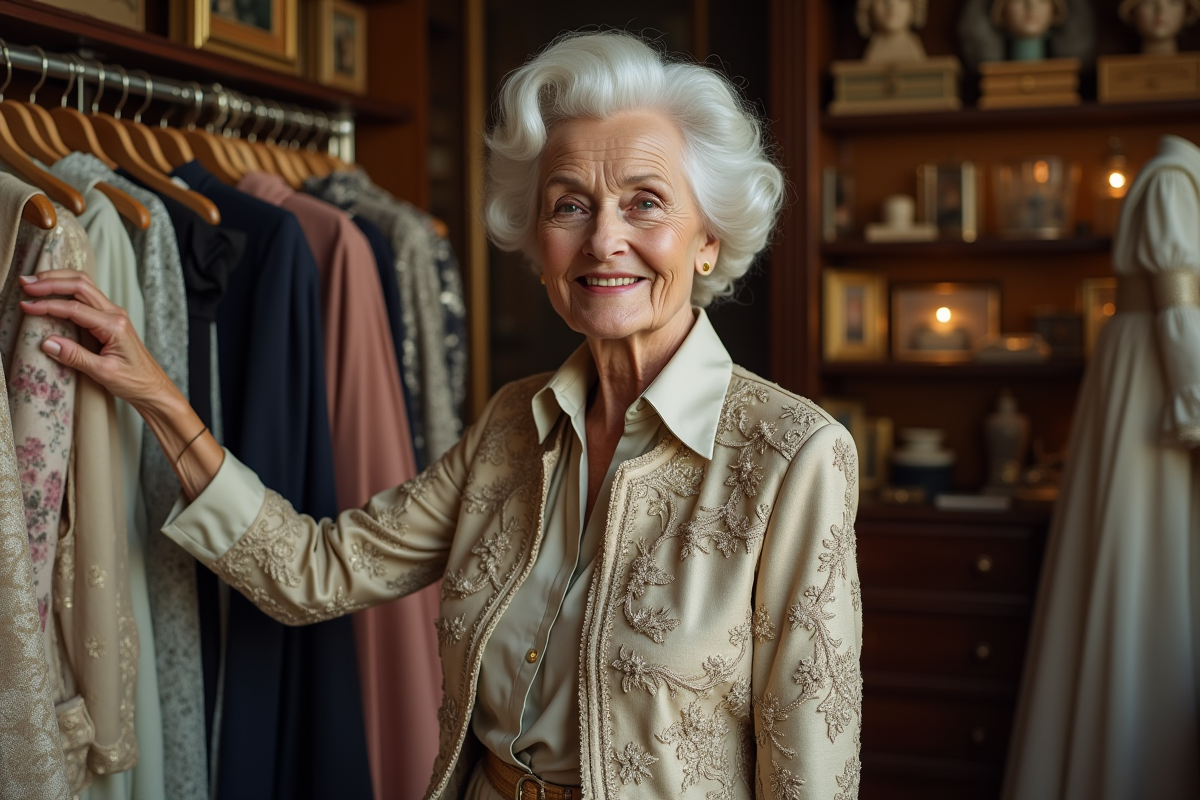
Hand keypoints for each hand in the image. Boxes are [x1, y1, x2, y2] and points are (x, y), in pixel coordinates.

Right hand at [20, 269, 222, 499]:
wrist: (153, 388)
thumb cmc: (134, 382)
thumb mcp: (102, 373)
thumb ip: (74, 356)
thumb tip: (46, 341)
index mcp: (114, 325)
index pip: (74, 308)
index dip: (48, 305)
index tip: (26, 305)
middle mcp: (115, 314)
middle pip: (80, 285)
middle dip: (51, 281)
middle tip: (25, 284)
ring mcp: (113, 314)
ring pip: (84, 286)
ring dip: (58, 281)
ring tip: (34, 283)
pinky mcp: (110, 319)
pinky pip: (86, 296)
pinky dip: (67, 289)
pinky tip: (52, 290)